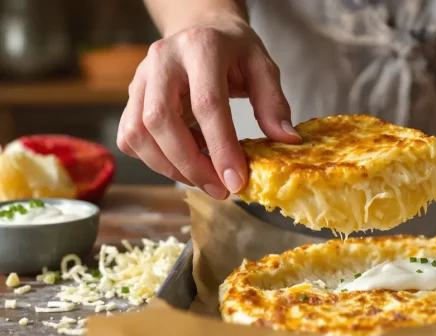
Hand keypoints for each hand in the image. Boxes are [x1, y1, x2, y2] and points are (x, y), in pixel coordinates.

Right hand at [116, 17, 300, 199]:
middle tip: (220, 189)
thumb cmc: (233, 51)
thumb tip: (286, 140)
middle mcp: (162, 60)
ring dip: (171, 168)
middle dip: (191, 165)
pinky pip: (130, 137)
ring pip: (138, 133)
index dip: (221, 148)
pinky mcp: (131, 96)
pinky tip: (184, 163)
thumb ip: (273, 103)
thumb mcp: (262, 67)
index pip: (206, 104)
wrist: (200, 28)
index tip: (236, 181)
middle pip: (161, 121)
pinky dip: (155, 160)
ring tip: (205, 181)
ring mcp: (140, 77)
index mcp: (201, 48)